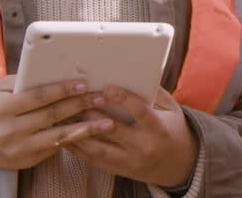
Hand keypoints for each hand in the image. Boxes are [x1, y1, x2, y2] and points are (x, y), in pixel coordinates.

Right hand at [0, 76, 113, 170]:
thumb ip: (24, 83)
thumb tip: (55, 72)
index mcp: (2, 109)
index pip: (38, 97)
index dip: (62, 90)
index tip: (83, 84)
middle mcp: (9, 131)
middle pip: (52, 116)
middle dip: (79, 106)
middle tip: (101, 98)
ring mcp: (18, 149)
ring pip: (58, 137)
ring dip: (85, 129)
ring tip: (107, 122)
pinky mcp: (25, 162)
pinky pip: (54, 149)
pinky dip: (73, 140)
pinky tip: (90, 132)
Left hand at [65, 86, 197, 187]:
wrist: (178, 166)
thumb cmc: (172, 129)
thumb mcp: (171, 109)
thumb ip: (155, 91)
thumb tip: (137, 70)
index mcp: (159, 129)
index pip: (141, 113)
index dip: (124, 99)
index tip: (107, 87)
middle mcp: (144, 147)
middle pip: (114, 130)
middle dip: (94, 114)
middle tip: (77, 98)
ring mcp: (129, 162)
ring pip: (98, 148)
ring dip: (79, 131)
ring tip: (63, 115)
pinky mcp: (118, 170)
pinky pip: (92, 160)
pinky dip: (77, 147)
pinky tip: (64, 134)